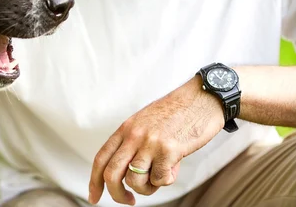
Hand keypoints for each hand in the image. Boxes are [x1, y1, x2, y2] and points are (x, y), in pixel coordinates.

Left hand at [88, 76, 224, 204]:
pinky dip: (166, 180)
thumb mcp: (145, 124)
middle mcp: (134, 135)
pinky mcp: (169, 150)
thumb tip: (127, 176)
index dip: (94, 181)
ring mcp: (150, 143)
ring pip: (135, 181)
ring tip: (160, 175)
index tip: (93, 198)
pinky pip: (159, 180)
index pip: (101, 158)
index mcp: (126, 129)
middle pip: (111, 174)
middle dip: (117, 194)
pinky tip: (175, 166)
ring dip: (148, 188)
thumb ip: (133, 145)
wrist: (201, 99)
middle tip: (129, 201)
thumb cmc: (176, 114)